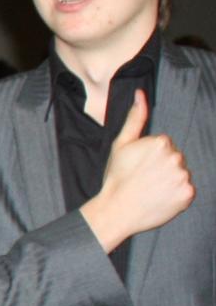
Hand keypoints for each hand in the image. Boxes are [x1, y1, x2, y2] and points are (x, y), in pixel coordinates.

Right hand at [81, 91, 193, 251]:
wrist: (117, 210)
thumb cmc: (117, 177)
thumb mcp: (121, 144)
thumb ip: (135, 118)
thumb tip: (140, 94)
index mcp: (160, 143)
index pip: (164, 145)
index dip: (150, 156)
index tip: (139, 166)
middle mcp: (175, 157)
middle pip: (175, 158)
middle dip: (162, 167)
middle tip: (144, 179)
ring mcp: (183, 176)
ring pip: (181, 174)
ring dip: (170, 181)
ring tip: (151, 189)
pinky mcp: (188, 194)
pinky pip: (186, 191)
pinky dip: (175, 195)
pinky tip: (160, 198)